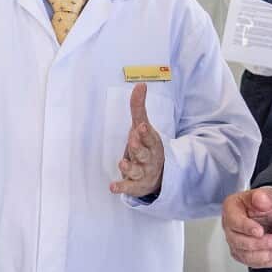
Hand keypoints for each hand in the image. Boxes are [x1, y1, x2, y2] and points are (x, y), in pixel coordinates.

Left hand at [110, 83, 165, 198]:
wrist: (158, 175)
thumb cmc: (147, 146)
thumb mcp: (144, 128)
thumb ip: (139, 108)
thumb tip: (140, 84)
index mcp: (152, 143)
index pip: (150, 137)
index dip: (145, 133)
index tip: (141, 127)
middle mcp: (149, 158)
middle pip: (145, 153)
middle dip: (139, 147)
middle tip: (133, 140)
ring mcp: (143, 173)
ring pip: (137, 170)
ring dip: (130, 167)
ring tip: (122, 163)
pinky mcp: (135, 185)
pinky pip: (128, 187)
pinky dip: (121, 187)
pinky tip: (112, 187)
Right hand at [222, 187, 271, 267]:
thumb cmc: (266, 202)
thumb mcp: (268, 193)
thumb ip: (264, 196)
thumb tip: (261, 198)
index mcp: (231, 209)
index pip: (235, 221)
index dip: (247, 228)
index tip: (260, 231)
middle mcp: (231, 228)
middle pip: (239, 242)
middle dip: (260, 244)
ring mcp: (237, 243)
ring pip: (247, 256)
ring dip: (267, 256)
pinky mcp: (246, 254)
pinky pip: (255, 263)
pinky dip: (270, 261)